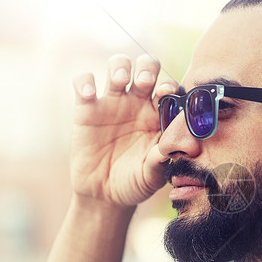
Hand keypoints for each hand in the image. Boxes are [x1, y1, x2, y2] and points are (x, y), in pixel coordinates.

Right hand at [69, 54, 171, 207]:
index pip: (168, 88)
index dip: (169, 85)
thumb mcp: (152, 176)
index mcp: (159, 115)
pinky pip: (83, 83)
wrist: (104, 196)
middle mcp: (138, 103)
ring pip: (118, 66)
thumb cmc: (135, 183)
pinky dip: (85, 81)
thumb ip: (162, 160)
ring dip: (120, 66)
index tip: (167, 93)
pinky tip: (90, 95)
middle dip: (147, 68)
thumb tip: (177, 146)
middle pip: (146, 67)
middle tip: (145, 81)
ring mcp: (112, 103)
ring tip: (120, 80)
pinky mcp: (86, 109)